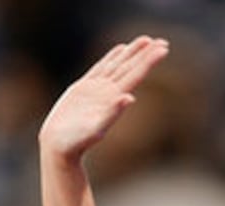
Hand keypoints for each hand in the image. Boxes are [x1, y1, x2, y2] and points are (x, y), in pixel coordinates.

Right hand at [39, 35, 168, 162]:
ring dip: (132, 53)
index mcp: (113, 98)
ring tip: (146, 40)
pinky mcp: (84, 88)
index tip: (164, 49)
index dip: (149, 61)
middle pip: (130, 68)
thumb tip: (130, 98)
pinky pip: (101, 68)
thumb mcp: (95, 128)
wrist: (60, 147)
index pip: (135, 75)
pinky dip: (112, 57)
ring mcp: (97, 89)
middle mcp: (108, 92)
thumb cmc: (76, 142)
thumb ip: (112, 113)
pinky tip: (121, 50)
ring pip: (118, 65)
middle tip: (163, 42)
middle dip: (146, 54)